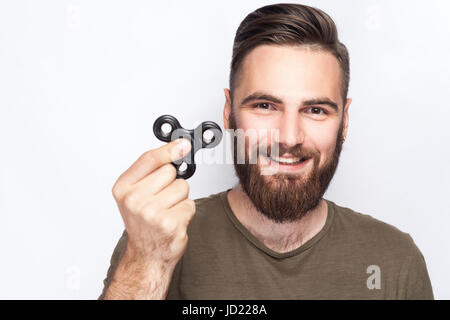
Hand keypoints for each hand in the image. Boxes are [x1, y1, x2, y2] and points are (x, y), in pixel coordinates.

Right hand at [112, 138, 194, 265]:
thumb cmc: (143, 222)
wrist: (146, 254)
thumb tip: (180, 147)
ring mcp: (151, 213)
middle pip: (169, 171)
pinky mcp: (170, 224)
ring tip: (167, 211)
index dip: (169, 150)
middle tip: (162, 198)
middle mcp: (134, 200)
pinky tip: (174, 221)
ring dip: (180, 198)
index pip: (149, 159)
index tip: (183, 145)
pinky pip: (190, 204)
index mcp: (123, 188)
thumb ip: (154, 168)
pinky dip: (186, 212)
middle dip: (172, 182)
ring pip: (182, 187)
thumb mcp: (137, 192)